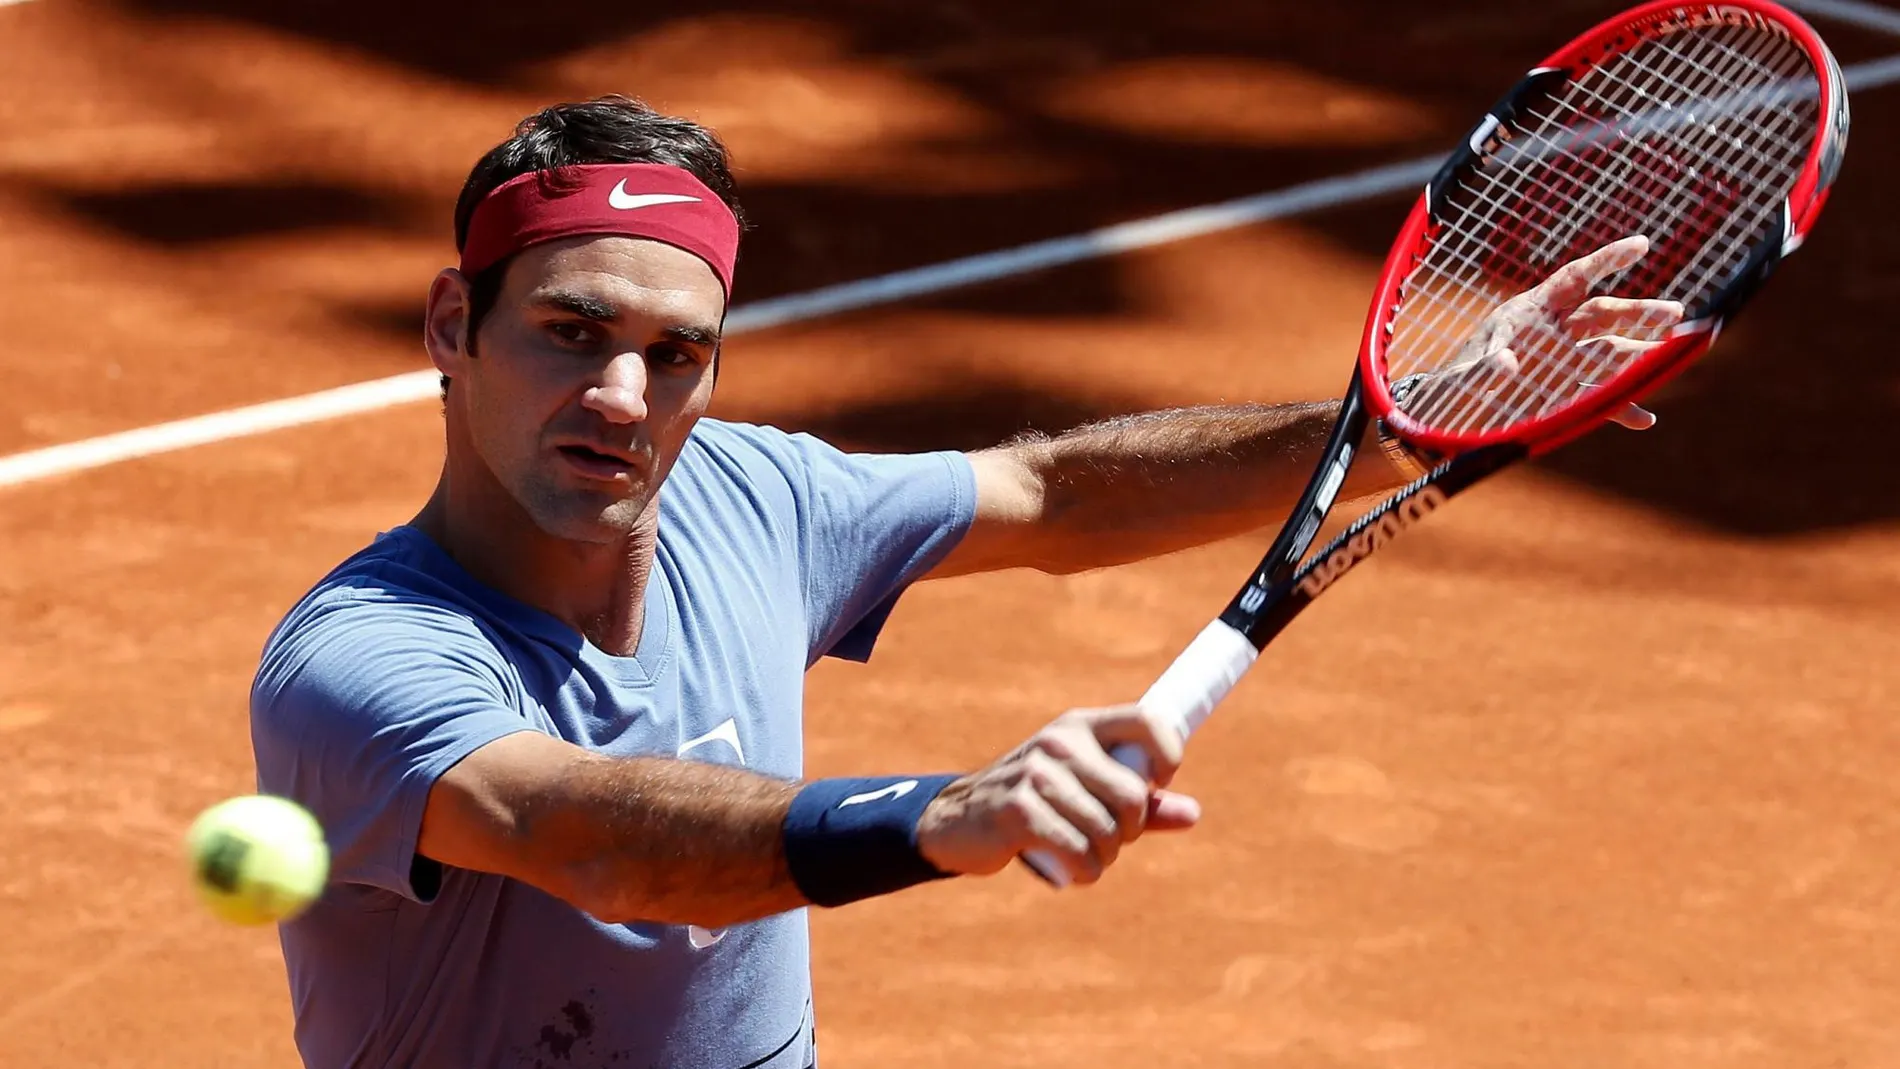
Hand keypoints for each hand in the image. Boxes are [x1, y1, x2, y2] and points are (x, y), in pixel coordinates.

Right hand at [915, 705, 1200, 885]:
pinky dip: (1085, 872)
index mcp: (1080, 726)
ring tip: (1086, 857)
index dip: (1168, 757)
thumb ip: (1141, 802)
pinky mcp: (1018, 810)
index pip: (1149, 721)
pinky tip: (1074, 872)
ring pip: (1107, 831)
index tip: (1157, 785)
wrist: (958, 819)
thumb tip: (1193, 814)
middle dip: (1130, 831)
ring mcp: (1036, 774)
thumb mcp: (1085, 790)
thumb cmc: (1035, 804)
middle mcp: (1060, 741)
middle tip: (1108, 839)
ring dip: (1105, 858)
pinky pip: (1078, 851)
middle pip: (1133, 795)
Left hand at [1411, 235, 1685, 432]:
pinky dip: (1620, 408)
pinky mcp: (1563, 395)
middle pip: (1603, 315)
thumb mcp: (1466, 372)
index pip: (1574, 278)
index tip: (1641, 245)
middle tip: (1675, 314)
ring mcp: (1562, 363)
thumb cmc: (1453, 383)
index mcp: (1530, 312)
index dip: (1607, 261)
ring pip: (1609, 352)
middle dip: (1638, 313)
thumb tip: (1507, 365)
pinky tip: (1644, 420)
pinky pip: (1598, 399)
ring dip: (1639, 354)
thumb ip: (1485, 366)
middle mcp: (1553, 333)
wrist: (1448, 412)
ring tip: (1671, 352)